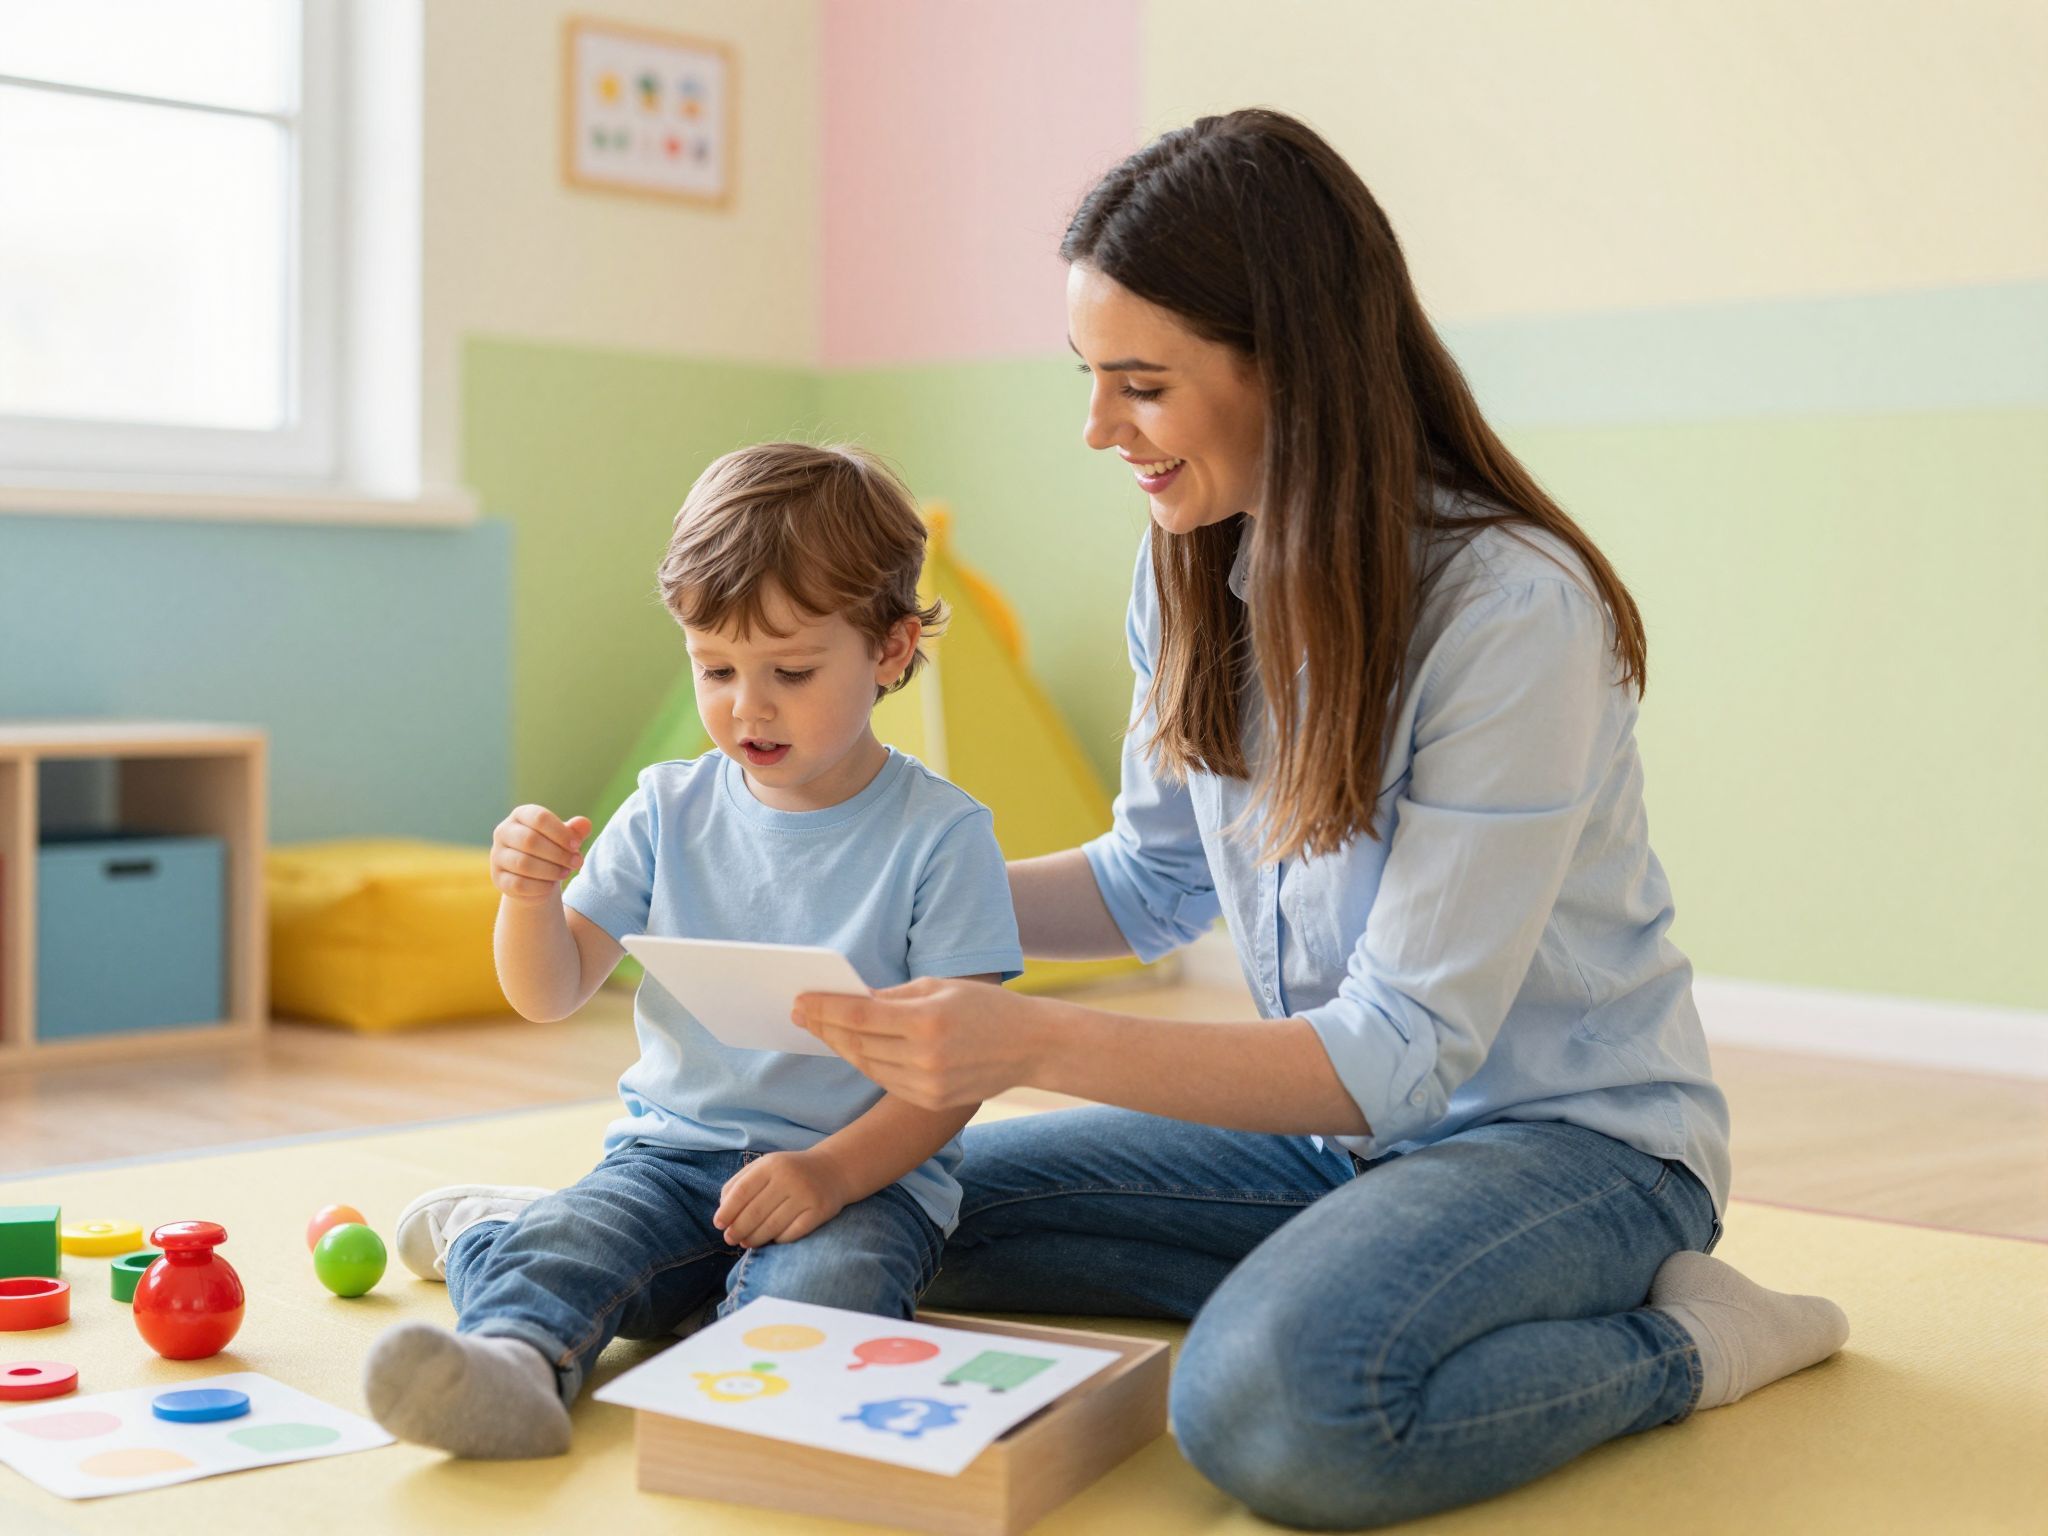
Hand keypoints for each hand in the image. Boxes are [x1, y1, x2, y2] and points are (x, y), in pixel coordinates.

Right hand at [491, 805, 591, 902]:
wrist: (536, 877)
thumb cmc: (553, 850)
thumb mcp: (565, 839)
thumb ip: (575, 831)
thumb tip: (584, 823)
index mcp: (520, 815)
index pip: (539, 818)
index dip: (561, 832)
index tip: (577, 845)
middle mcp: (503, 832)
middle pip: (530, 840)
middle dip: (558, 853)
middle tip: (577, 862)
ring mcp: (497, 856)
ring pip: (523, 864)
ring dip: (550, 870)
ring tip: (566, 872)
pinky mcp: (498, 878)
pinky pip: (518, 884)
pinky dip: (539, 886)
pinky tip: (551, 884)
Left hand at [714, 1150, 849, 1247]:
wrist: (833, 1170)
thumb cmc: (789, 1171)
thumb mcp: (765, 1167)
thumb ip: (739, 1184)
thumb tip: (722, 1211)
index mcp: (772, 1164)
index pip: (742, 1191)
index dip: (727, 1210)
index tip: (718, 1224)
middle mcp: (789, 1178)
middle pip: (755, 1212)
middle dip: (738, 1229)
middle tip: (730, 1239)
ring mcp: (806, 1195)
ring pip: (772, 1226)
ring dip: (754, 1239)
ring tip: (746, 1242)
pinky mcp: (820, 1211)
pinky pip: (792, 1234)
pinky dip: (777, 1240)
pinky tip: (772, 1239)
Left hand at [792, 977, 1043, 1109]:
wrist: (1032, 1046)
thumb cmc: (985, 1007)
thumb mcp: (941, 987)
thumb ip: (895, 995)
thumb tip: (852, 1000)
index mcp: (927, 1021)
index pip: (859, 1015)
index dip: (825, 1007)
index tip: (800, 999)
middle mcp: (925, 1056)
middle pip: (857, 1042)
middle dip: (824, 1026)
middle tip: (800, 1013)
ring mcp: (928, 1084)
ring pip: (867, 1065)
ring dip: (840, 1046)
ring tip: (821, 1028)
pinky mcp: (931, 1100)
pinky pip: (886, 1081)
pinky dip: (866, 1062)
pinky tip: (852, 1048)